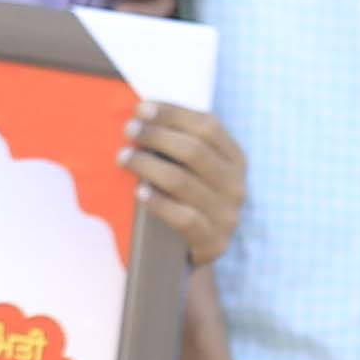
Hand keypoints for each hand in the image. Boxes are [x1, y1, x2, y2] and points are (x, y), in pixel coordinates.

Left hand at [119, 101, 245, 262]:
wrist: (194, 251)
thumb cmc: (186, 199)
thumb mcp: (193, 170)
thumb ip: (178, 145)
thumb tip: (140, 116)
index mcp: (235, 159)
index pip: (208, 126)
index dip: (174, 114)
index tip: (141, 108)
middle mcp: (236, 185)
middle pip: (194, 151)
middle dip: (157, 136)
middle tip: (129, 129)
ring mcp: (227, 215)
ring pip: (183, 182)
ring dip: (148, 165)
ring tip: (123, 157)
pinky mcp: (213, 241)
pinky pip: (183, 218)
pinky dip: (158, 203)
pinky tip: (139, 192)